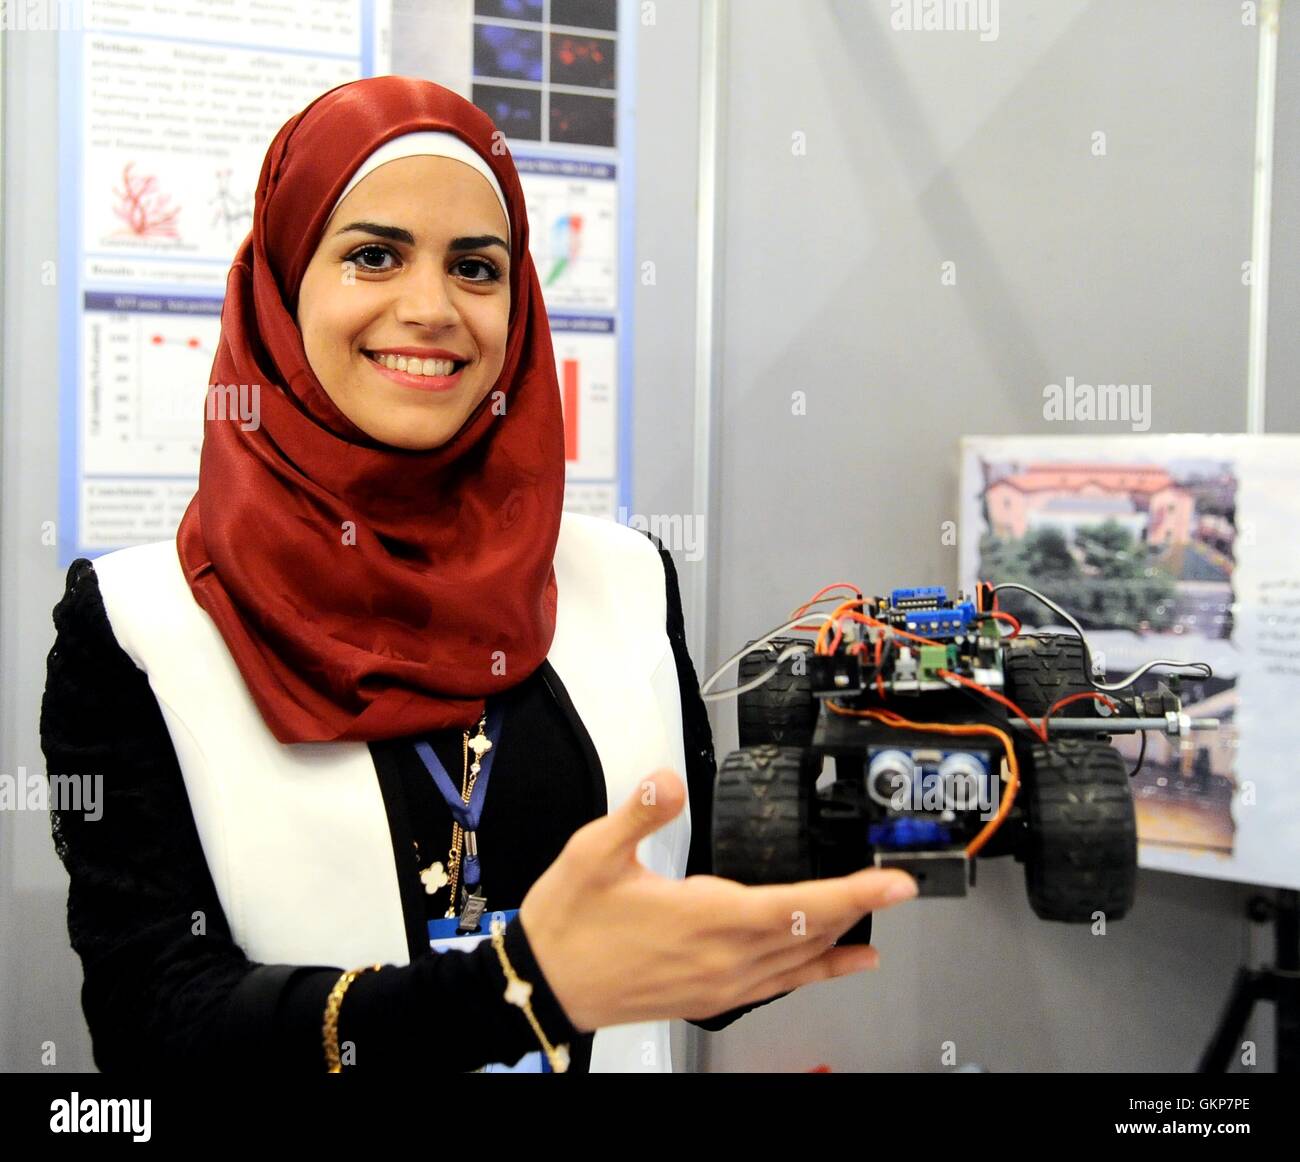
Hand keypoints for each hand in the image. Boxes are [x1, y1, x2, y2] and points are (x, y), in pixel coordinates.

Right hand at [518, 767, 917, 1032]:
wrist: (542, 986)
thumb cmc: (570, 923)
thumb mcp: (593, 853)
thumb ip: (638, 812)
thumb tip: (668, 778)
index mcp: (704, 917)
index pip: (797, 905)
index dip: (853, 893)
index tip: (893, 881)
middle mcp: (723, 958)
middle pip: (809, 934)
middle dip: (858, 909)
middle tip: (898, 889)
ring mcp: (719, 983)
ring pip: (797, 965)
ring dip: (838, 942)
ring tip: (873, 931)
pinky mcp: (708, 996)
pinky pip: (775, 985)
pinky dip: (809, 973)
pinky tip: (827, 967)